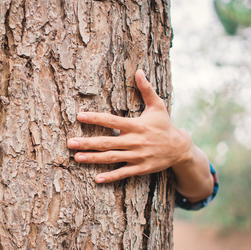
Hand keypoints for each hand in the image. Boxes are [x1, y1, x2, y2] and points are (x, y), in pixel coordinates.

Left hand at [67, 70, 192, 183]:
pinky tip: (96, 178)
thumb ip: (146, 89)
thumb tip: (139, 71)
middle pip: (107, 142)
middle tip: (70, 142)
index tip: (80, 116)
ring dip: (93, 159)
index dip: (95, 118)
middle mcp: (135, 141)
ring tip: (77, 157)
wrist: (181, 149)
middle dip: (87, 143)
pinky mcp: (140, 168)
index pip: (112, 121)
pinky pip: (123, 173)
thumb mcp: (158, 106)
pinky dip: (110, 176)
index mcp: (137, 125)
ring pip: (111, 158)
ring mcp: (137, 156)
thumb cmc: (165, 125)